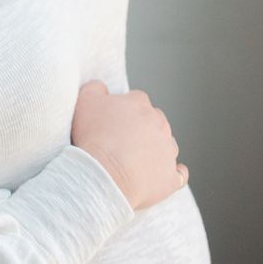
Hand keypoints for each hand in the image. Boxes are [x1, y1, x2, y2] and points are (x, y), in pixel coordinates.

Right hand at [71, 82, 186, 211]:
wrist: (105, 175)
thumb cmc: (94, 138)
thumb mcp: (84, 101)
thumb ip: (95, 88)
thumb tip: (102, 87)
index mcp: (140, 104)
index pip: (135, 99)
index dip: (122, 110)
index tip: (111, 120)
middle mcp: (160, 124)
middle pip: (154, 121)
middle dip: (141, 128)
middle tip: (120, 140)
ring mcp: (168, 150)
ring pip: (167, 145)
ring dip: (155, 149)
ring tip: (134, 160)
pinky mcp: (171, 176)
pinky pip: (178, 174)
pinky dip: (171, 173)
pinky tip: (159, 174)